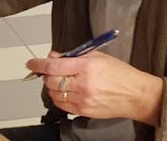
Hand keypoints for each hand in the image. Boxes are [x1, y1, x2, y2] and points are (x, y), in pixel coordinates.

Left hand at [26, 51, 163, 124]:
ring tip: (60, 81)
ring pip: (54, 94)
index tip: (31, 63)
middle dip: (46, 74)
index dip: (38, 64)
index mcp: (86, 67)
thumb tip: (54, 56)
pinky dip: (58, 97)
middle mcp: (83, 84)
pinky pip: (62, 105)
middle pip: (51, 80)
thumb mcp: (98, 56)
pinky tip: (65, 92)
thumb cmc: (120, 74)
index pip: (54, 65)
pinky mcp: (84, 111)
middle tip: (50, 70)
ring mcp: (83, 99)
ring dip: (51, 86)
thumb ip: (74, 56)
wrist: (136, 95)